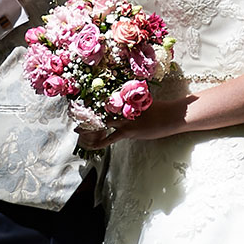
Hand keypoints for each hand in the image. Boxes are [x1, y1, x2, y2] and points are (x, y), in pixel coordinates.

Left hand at [74, 97, 193, 148]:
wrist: (170, 116)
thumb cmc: (159, 108)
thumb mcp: (143, 101)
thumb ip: (131, 102)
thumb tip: (122, 102)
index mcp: (124, 98)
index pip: (103, 99)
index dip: (90, 101)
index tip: (80, 102)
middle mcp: (122, 107)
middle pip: (99, 110)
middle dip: (86, 113)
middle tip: (74, 115)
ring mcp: (124, 119)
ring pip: (102, 123)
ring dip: (89, 127)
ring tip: (78, 131)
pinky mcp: (128, 131)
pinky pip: (110, 137)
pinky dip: (100, 141)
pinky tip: (92, 145)